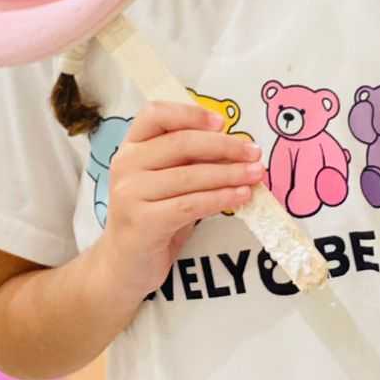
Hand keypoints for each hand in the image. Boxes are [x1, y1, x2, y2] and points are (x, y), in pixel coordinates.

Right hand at [97, 100, 265, 301]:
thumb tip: (236, 148)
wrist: (124, 266)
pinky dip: (221, 198)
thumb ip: (188, 161)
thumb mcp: (165, 182)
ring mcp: (131, 193)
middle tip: (254, 153)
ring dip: (230, 174)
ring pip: (190, 175)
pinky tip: (241, 197)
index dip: (190, 114)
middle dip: (225, 146)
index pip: (156, 114)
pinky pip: (191, 204)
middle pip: (181, 143)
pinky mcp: (143, 222)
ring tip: (256, 175)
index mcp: (131, 146)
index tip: (222, 122)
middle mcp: (126, 164)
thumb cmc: (152, 217)